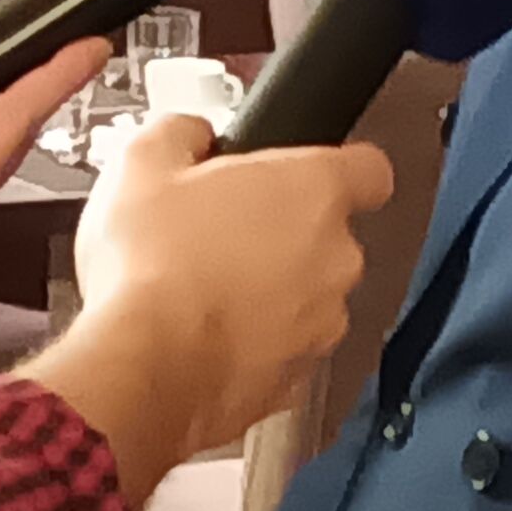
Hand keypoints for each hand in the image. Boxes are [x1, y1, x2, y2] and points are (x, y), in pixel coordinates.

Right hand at [28, 117, 388, 500]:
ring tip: (199, 287)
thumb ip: (181, 133)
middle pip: (327, 234)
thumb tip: (190, 135)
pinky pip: (284, 346)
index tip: (302, 171)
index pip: (369, 169)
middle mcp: (336, 258)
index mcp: (313, 191)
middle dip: (279, 232)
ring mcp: (322, 323)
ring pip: (307, 295)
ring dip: (268, 290)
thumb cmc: (152, 268)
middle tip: (217, 229)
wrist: (143, 372)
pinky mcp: (298, 377)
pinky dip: (253, 340)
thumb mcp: (142, 163)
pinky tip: (199, 333)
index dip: (338, 167)